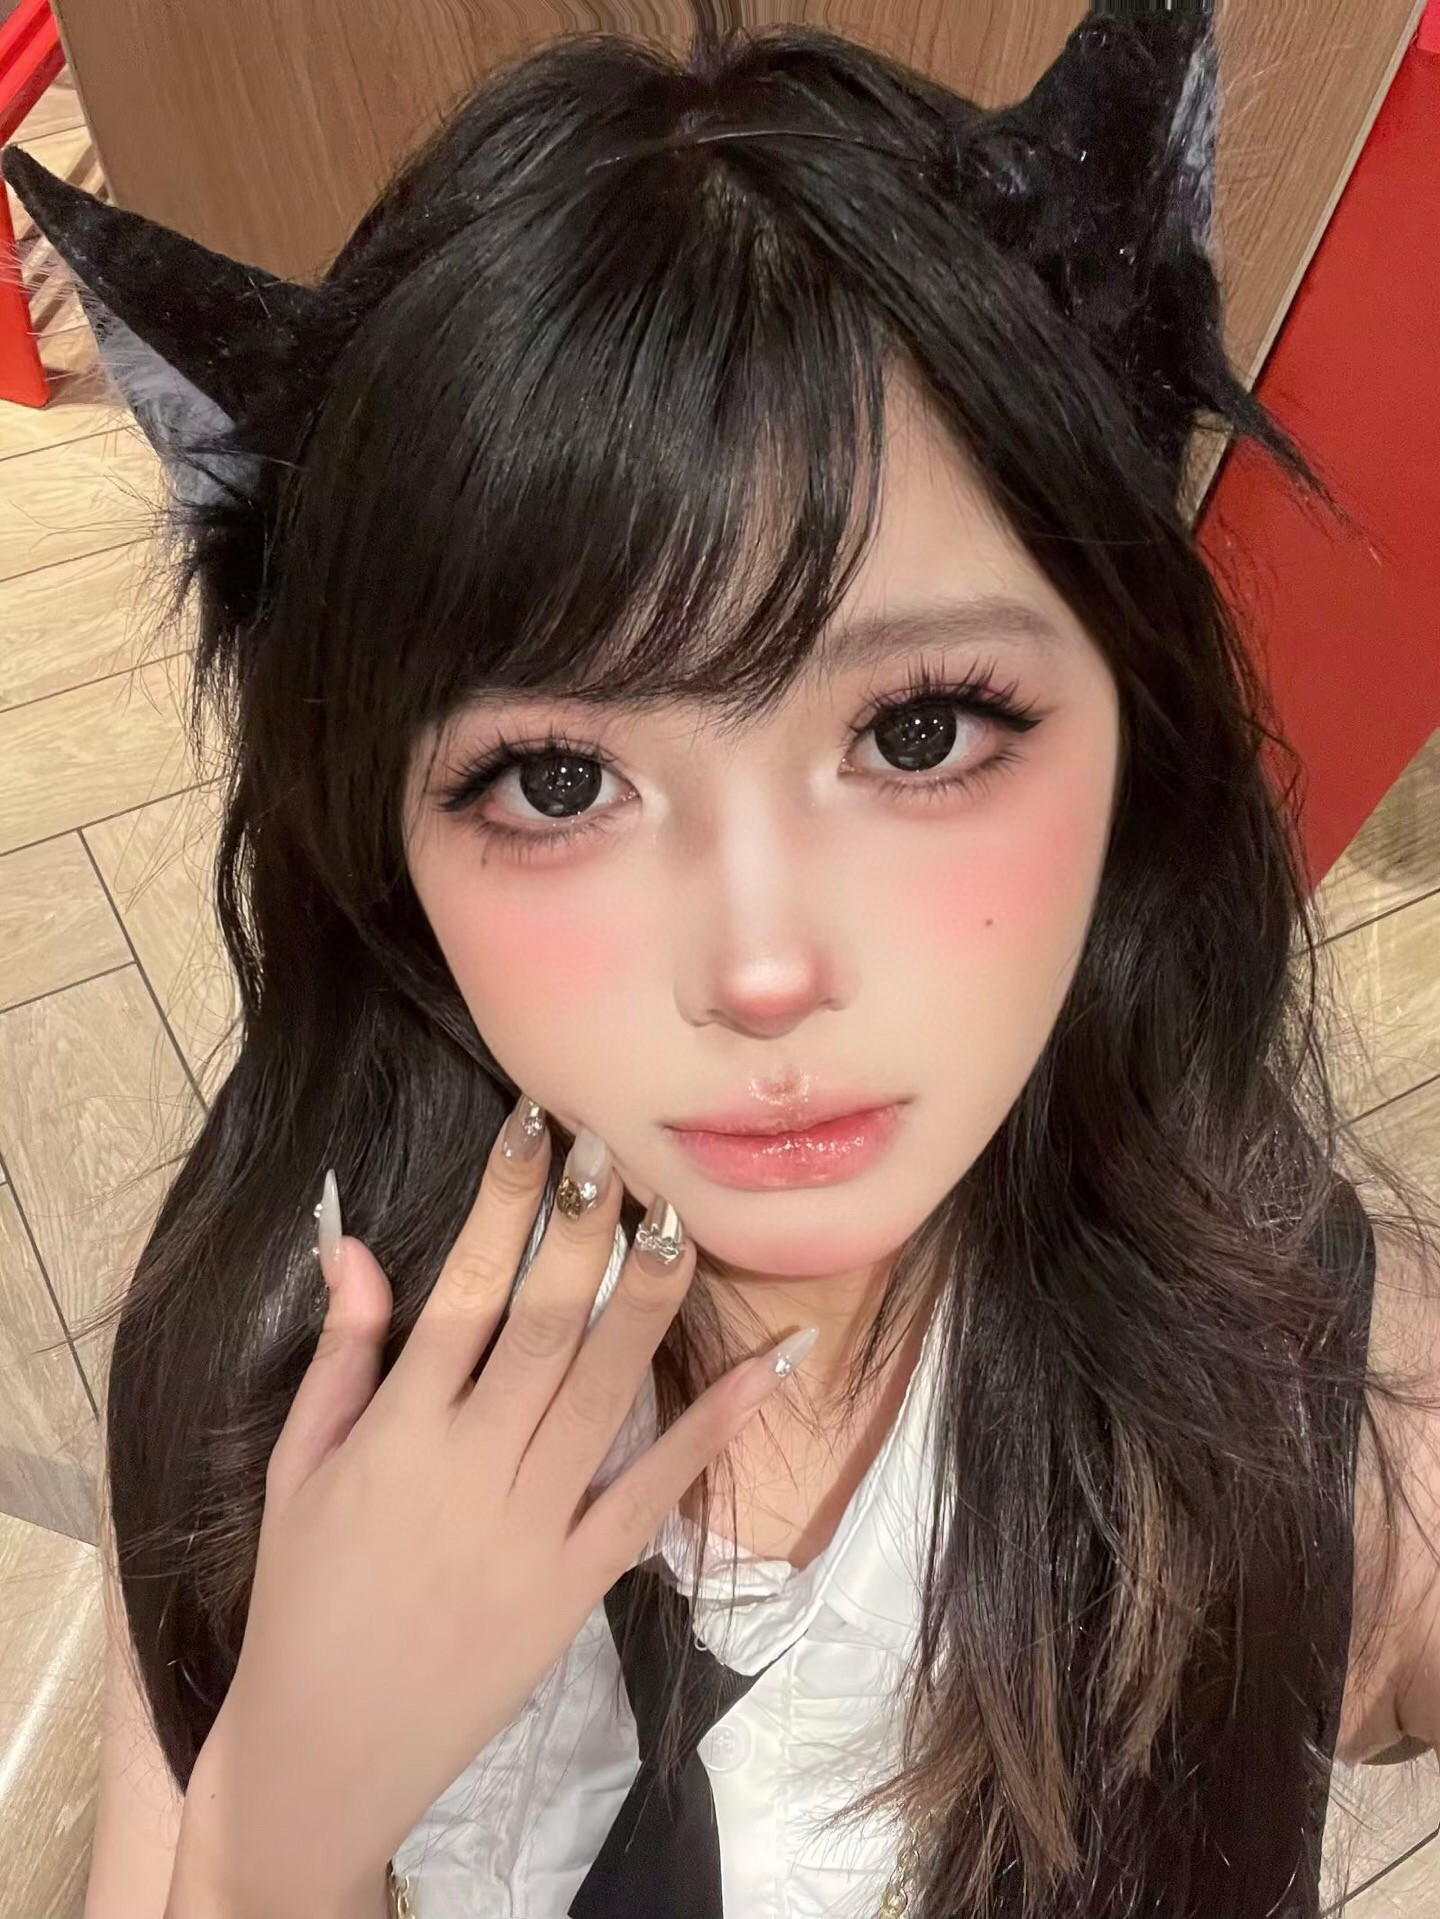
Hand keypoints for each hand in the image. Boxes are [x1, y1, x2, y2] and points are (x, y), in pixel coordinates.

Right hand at [183, 1101, 805, 1913]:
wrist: (323, 1754)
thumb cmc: (300, 1601)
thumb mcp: (297, 1471)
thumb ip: (338, 1356)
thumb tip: (351, 1245)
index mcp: (395, 1432)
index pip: (460, 1291)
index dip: (503, 1202)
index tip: (537, 1127)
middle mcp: (471, 1468)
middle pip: (546, 1326)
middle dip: (585, 1229)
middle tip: (619, 1147)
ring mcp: (533, 1528)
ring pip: (606, 1393)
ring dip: (648, 1302)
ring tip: (682, 1220)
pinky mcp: (579, 1584)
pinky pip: (655, 1494)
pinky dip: (716, 1427)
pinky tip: (770, 1364)